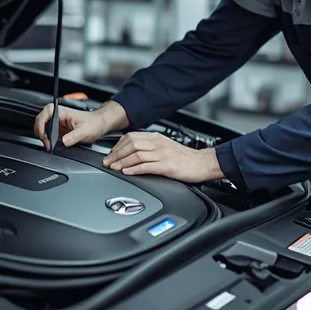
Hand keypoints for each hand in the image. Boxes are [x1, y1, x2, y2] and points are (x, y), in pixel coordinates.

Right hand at [33, 104, 108, 150]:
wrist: (99, 124)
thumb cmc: (94, 123)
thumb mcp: (85, 131)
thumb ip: (74, 137)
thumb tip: (63, 142)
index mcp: (62, 112)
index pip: (45, 114)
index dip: (41, 126)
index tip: (44, 137)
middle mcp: (58, 115)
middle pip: (40, 121)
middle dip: (41, 134)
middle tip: (47, 145)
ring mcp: (57, 122)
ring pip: (43, 128)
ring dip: (43, 137)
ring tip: (49, 146)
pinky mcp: (59, 129)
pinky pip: (48, 134)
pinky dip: (48, 140)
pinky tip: (52, 145)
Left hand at [102, 131, 223, 183]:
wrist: (203, 163)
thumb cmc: (186, 157)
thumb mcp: (166, 146)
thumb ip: (151, 147)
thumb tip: (134, 152)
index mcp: (157, 137)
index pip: (132, 137)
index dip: (118, 145)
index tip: (111, 154)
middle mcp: (158, 143)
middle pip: (131, 144)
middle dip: (116, 154)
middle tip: (107, 162)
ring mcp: (163, 154)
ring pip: (136, 155)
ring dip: (122, 162)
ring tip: (113, 168)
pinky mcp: (167, 166)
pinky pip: (146, 166)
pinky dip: (134, 169)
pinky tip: (127, 172)